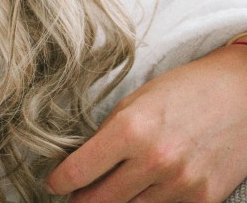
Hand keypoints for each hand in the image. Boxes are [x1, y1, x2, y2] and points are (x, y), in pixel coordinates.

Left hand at [46, 44, 246, 202]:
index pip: (81, 170)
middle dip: (82, 200)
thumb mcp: (138, 99)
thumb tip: (82, 162)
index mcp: (132, 129)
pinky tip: (145, 193)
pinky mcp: (204, 200)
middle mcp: (155, 160)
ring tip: (109, 191)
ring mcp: (181, 185)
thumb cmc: (186, 90)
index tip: (54, 183)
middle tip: (76, 195)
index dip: (60, 181)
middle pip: (101, 201)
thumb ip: (111, 132)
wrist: (240, 94)